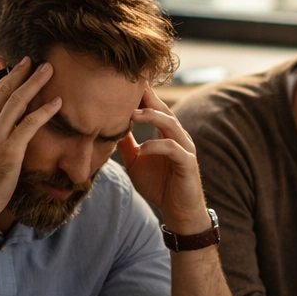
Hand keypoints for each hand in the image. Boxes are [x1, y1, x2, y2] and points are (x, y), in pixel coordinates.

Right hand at [0, 57, 60, 221]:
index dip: (6, 78)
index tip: (18, 68)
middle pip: (4, 91)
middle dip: (21, 73)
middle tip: (35, 60)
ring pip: (18, 101)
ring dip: (35, 82)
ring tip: (49, 70)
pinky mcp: (10, 149)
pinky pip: (31, 123)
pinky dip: (45, 110)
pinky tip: (57, 102)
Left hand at [120, 86, 212, 233]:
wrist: (178, 211)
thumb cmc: (159, 185)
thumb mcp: (136, 162)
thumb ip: (126, 145)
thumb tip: (108, 129)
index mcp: (166, 133)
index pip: (155, 108)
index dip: (143, 96)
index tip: (124, 84)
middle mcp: (178, 136)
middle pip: (164, 110)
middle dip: (148, 98)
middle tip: (130, 87)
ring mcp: (185, 149)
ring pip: (171, 125)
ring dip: (153, 117)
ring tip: (133, 113)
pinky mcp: (188, 164)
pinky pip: (173, 150)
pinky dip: (157, 146)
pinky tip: (142, 148)